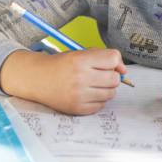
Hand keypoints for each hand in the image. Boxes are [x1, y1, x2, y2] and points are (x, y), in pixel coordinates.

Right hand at [0, 48, 125, 115]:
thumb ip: (102, 56)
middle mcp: (80, 77)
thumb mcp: (79, 53)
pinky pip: (101, 106)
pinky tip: (87, 94)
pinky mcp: (78, 108)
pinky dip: (98, 100)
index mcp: (81, 60)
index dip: (116, 62)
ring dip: (106, 89)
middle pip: (115, 79)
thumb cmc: (62, 64)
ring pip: (110, 94)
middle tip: (100, 75)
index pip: (113, 59)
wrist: (38, 79)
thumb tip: (123, 70)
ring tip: (93, 84)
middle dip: (111, 76)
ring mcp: (79, 95)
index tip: (112, 65)